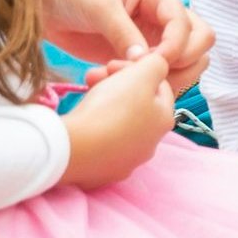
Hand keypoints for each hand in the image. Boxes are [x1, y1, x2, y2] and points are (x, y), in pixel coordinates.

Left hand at [33, 0, 209, 86]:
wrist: (44, 4)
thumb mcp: (100, 7)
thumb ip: (124, 33)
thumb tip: (145, 61)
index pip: (186, 24)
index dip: (176, 46)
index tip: (154, 62)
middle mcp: (162, 15)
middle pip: (200, 41)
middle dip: (183, 60)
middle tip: (151, 73)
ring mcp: (153, 36)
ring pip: (186, 60)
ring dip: (167, 75)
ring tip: (129, 78)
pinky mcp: (139, 56)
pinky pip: (160, 73)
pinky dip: (148, 82)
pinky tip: (116, 81)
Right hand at [60, 55, 174, 189]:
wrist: (72, 149)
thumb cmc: (111, 108)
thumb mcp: (140, 74)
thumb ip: (157, 64)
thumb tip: (159, 64)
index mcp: (164, 122)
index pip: (159, 87)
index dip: (137, 69)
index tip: (112, 64)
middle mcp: (149, 146)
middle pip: (136, 105)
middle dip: (117, 85)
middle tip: (93, 75)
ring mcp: (125, 162)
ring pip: (117, 123)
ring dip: (103, 102)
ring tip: (83, 91)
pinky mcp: (101, 173)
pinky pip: (99, 142)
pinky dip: (91, 127)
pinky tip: (79, 119)